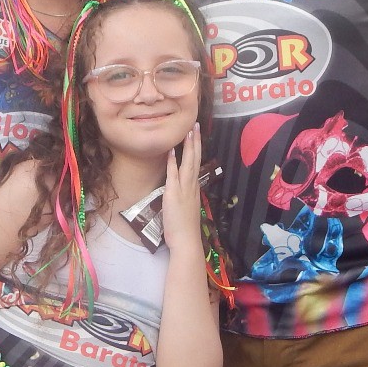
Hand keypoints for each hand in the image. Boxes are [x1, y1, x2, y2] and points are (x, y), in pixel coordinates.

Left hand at [160, 126, 204, 255]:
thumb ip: (185, 196)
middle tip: (196, 125)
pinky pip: (173, 175)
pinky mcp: (173, 194)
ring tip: (189, 131)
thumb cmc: (185, 229)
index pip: (196, 163)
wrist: (186, 241)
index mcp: (194, 188)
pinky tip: (171, 151)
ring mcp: (183, 189)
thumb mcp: (186, 208)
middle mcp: (191, 185)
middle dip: (195, 141)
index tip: (196, 135)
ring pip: (187, 163)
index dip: (196, 148)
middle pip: (195, 159)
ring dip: (188, 146)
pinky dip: (172, 162)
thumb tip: (181, 189)